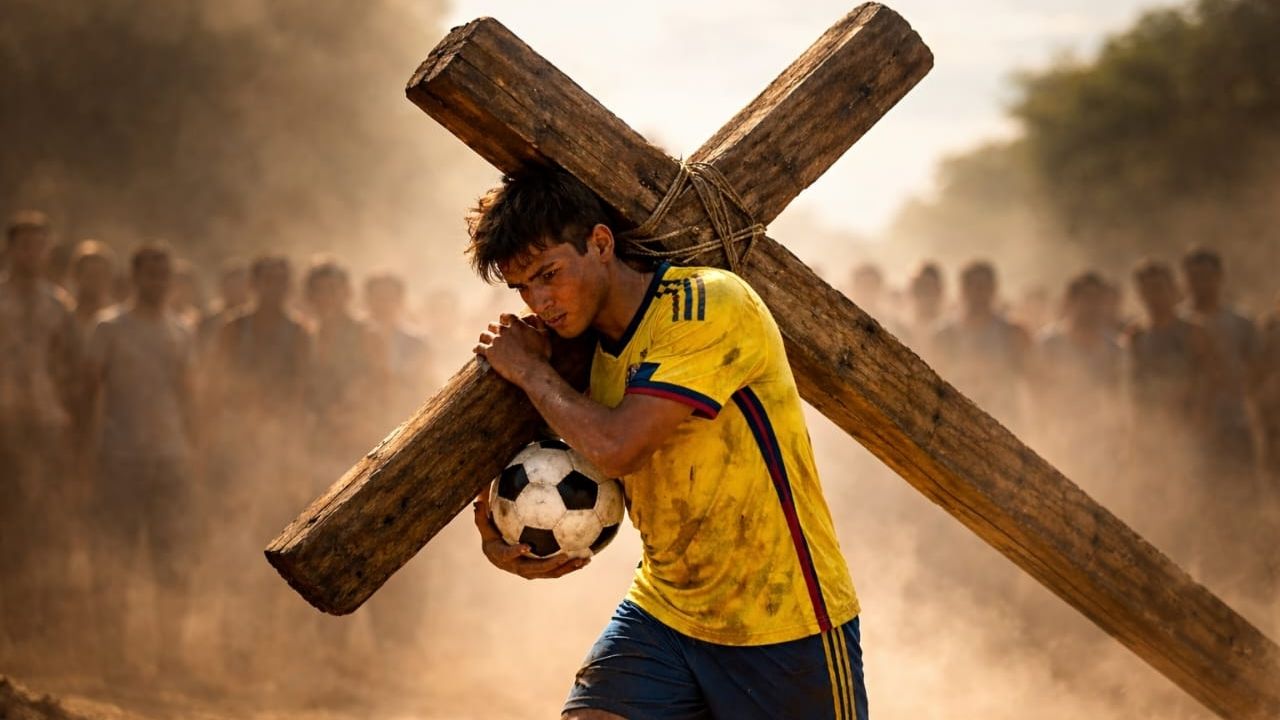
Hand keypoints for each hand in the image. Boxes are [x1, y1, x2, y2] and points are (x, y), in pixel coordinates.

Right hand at [473, 491, 589, 579]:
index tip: (526, 546)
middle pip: (537, 569)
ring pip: (552, 573)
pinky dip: (572, 565)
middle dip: (553, 564)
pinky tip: (587, 557)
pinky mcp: (543, 571)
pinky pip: (558, 570)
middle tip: (566, 555)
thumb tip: (477, 501)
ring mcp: (533, 572)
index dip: (517, 552)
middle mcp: (519, 568)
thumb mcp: (485, 528)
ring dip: (569, 568)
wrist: (497, 558)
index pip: (510, 555)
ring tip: (585, 559)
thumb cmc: (493, 538)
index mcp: (504, 557)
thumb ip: (482, 517)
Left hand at [474, 313, 552, 385]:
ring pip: (484, 335)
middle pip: (493, 325)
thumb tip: (534, 315)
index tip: (504, 322)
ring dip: (485, 337)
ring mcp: (495, 341)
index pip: (506, 316)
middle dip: (494, 329)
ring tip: (484, 341)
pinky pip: (478, 347)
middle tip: (495, 334)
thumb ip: (539, 322)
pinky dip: (477, 348)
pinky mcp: (489, 353)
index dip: (504, 319)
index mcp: (516, 325)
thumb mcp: (544, 335)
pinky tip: (476, 350)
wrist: (532, 371)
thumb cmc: (541, 354)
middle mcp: (504, 330)